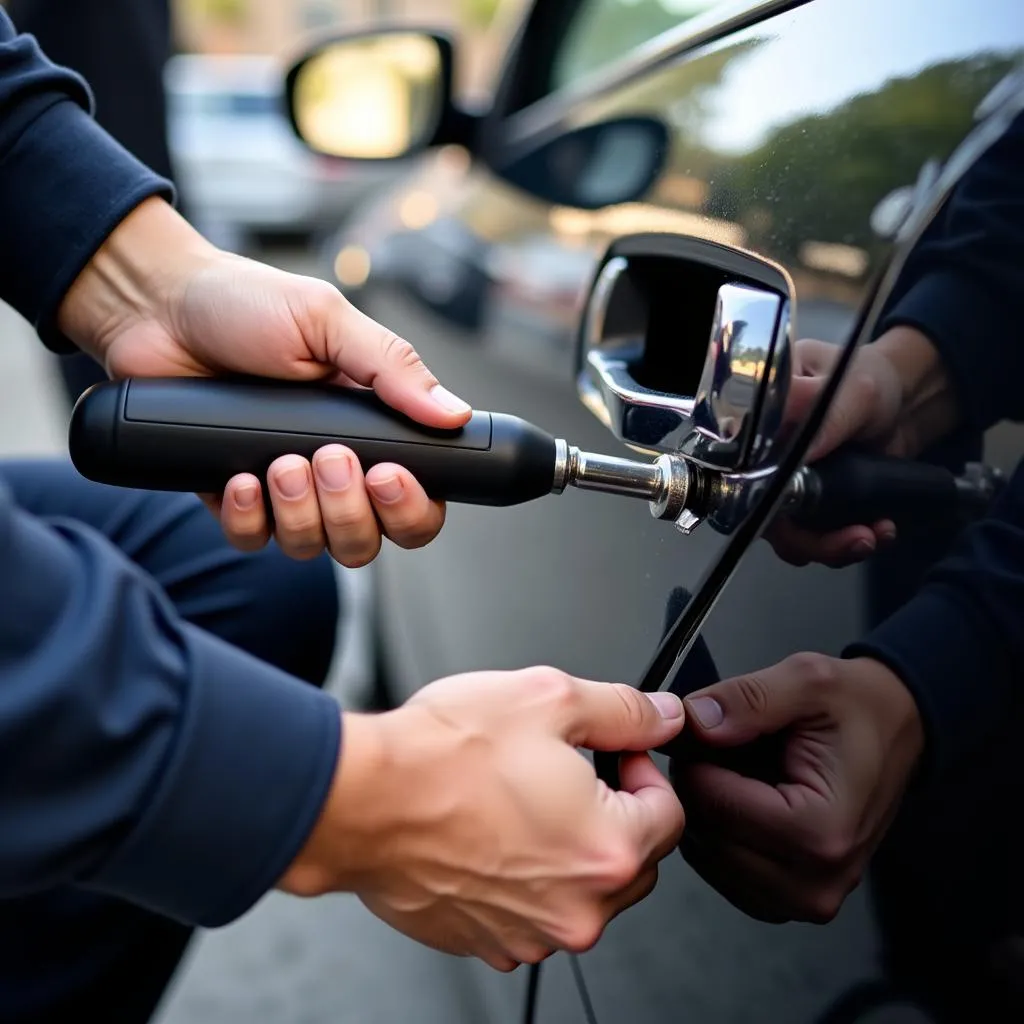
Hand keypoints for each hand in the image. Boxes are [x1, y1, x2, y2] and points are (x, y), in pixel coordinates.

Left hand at [57, 198, 471, 564]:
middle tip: (326, 457)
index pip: (419, 501)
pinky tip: (239, 476)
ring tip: (278, 461)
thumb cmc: (247, 303)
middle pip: (369, 539)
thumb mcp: (328, 321)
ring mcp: (284, 488)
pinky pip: (253, 540)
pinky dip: (248, 516)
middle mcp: (334, 469)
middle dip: (350, 511)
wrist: (158, 305)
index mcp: (373, 429)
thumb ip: (393, 368)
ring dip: (300, 513)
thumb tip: (455, 415)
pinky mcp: (234, 497)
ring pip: (313, 546)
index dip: (412, 508)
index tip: (389, 476)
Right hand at [280, 668, 686, 970]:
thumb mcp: (547, 698)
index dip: (643, 770)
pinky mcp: (488, 940)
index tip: (613, 753)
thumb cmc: (442, 755)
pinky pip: (533, 909)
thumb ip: (623, 711)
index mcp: (606, 849)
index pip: (670, 812)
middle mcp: (577, 908)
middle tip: (564, 771)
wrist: (360, 801)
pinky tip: (490, 832)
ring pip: (582, 886)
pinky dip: (525, 875)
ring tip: (518, 798)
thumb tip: (663, 717)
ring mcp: (530, 934)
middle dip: (612, 811)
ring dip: (567, 845)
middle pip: (633, 858)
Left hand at [672, 654, 922, 923]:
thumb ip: (748, 697)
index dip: (696, 759)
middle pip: (704, 836)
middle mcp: (813, 883)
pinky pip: (720, 872)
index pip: (711, 804)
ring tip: (741, 773)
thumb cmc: (859, 708)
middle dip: (699, 786)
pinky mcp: (788, 900)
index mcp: (821, 833)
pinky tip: (742, 801)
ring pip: (705, 856)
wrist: (895, 729)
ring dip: (707, 810)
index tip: (711, 731)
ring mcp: (802, 900)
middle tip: (725, 747)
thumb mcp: (807, 679)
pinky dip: (718, 834)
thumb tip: (695, 721)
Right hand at [768, 328, 957, 567]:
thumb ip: (826, 417)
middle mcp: (759, 461)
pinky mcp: (810, 506)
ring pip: (790, 537)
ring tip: (874, 535)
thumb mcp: (852, 388)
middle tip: (856, 538)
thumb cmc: (869, 379)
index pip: (737, 474)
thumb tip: (801, 455)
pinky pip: (816, 539)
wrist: (905, 400)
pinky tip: (880, 529)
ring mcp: (784, 486)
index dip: (761, 502)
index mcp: (753, 423)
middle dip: (810, 540)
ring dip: (832, 548)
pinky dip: (847, 545)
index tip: (799, 516)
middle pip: (761, 517)